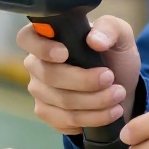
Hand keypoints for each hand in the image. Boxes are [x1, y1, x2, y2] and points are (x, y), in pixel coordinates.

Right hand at [19, 16, 141, 136]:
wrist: (121, 86)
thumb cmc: (114, 55)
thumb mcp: (121, 35)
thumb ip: (110, 29)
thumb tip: (94, 41)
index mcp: (48, 37)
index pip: (27, 38)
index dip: (41, 47)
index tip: (65, 54)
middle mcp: (37, 64)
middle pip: (49, 76)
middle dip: (84, 80)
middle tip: (110, 78)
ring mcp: (40, 90)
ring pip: (61, 101)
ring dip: (94, 101)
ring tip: (119, 95)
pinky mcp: (48, 113)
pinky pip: (64, 120)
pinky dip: (92, 118)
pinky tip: (110, 112)